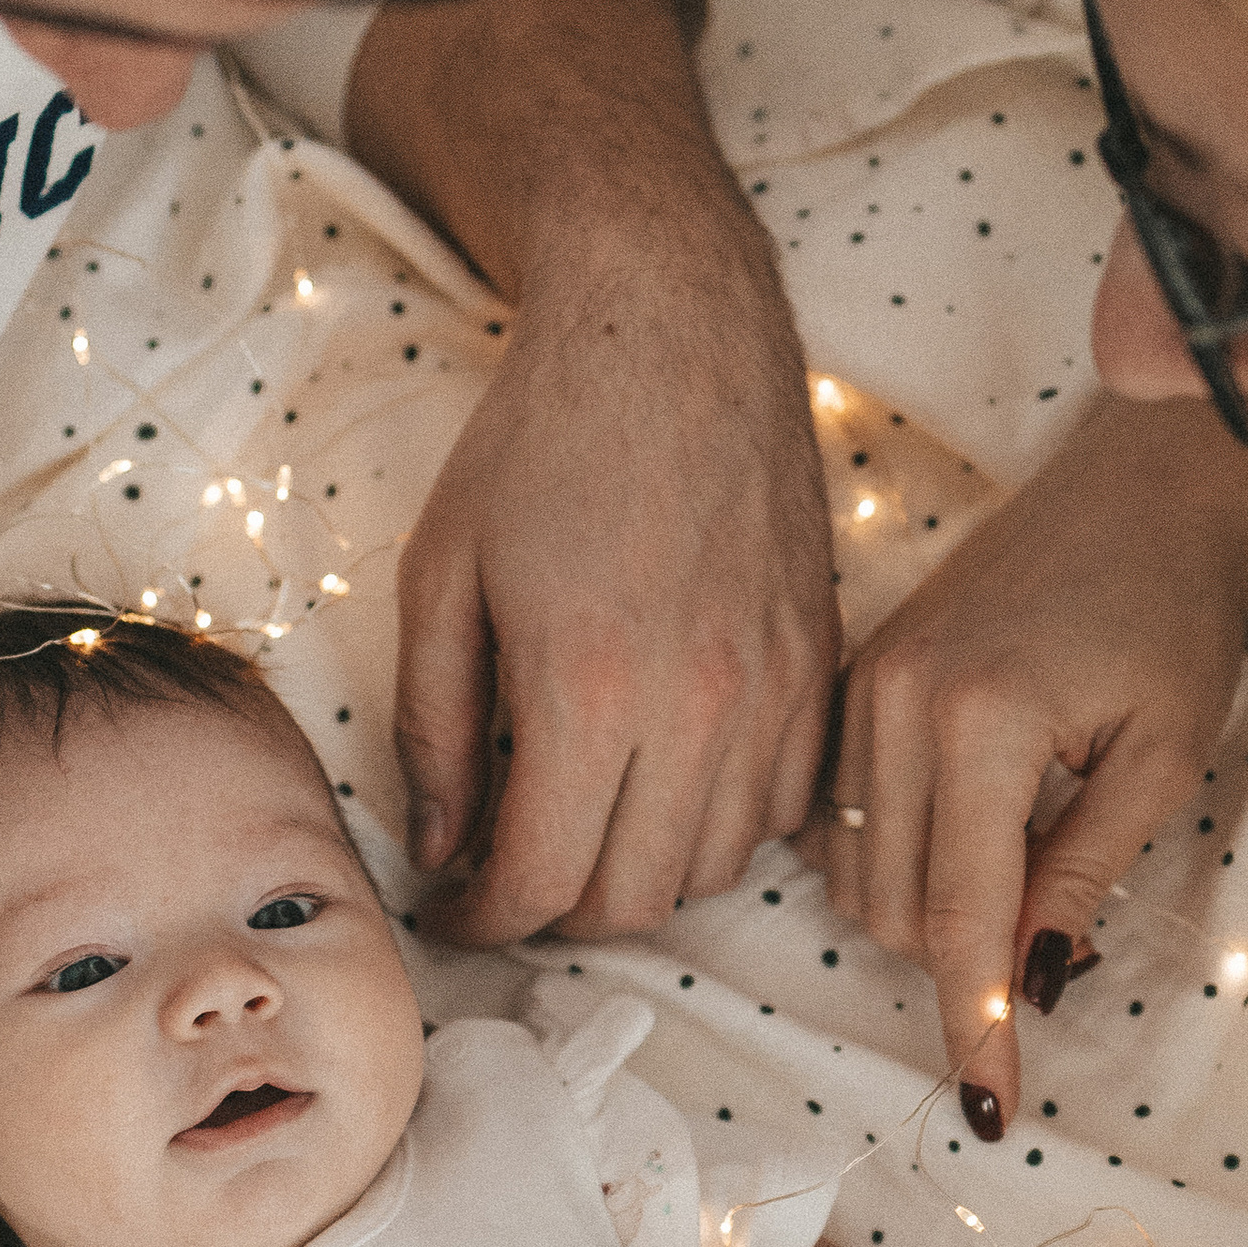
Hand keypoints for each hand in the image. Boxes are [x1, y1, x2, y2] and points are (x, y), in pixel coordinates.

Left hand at [352, 0, 837, 942]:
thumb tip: (438, 846)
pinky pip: (778, 810)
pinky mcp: (816, 666)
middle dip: (554, 911)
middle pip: (632, 899)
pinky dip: (714, 828)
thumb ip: (431, 729)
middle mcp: (699, 706)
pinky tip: (659, 785)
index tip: (449, 906)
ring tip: (578, 830)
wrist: (671, 329)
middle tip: (504, 874)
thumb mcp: (441, 577)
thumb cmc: (541, 438)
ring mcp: (773, 690)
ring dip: (636, 877)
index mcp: (590, 688)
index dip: (482, 918)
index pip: (541, 880)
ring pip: (710, 867)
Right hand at [813, 395, 1247, 1131]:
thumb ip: (1081, 873)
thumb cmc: (1174, 616)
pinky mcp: (851, 679)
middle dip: (971, 961)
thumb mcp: (1162, 758)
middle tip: (1068, 925)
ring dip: (935, 913)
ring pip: (859, 878)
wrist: (1140, 492)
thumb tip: (1026, 982)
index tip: (989, 1111)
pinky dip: (891, 858)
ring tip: (1029, 860)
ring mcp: (860, 686)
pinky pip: (836, 820)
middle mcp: (895, 702)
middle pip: (898, 913)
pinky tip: (962, 828)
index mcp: (978, 721)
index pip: (963, 919)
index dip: (976, 1027)